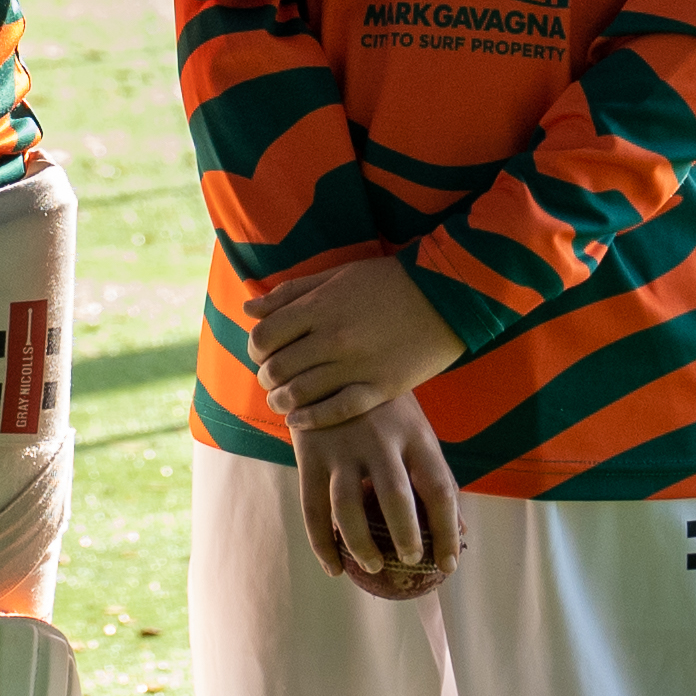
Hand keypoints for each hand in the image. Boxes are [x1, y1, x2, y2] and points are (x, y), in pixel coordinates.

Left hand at [243, 254, 463, 430]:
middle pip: (278, 368)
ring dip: (281, 401)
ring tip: (282, 402)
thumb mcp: (337, 275)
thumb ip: (291, 293)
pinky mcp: (380, 388)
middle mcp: (333, 338)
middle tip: (271, 380)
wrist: (447, 297)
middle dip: (266, 378)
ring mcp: (357, 365)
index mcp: (320, 307)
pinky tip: (299, 421)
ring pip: (301, 393)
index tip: (262, 354)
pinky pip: (335, 411)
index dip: (255, 350)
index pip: (264, 337)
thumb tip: (249, 309)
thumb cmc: (389, 281)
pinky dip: (310, 420)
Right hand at [296, 398, 462, 599]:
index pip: (439, 488)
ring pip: (348, 505)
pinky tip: (334, 567)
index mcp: (415, 434)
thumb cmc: (384, 407)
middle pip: (395, 496)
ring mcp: (342, 447)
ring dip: (360, 544)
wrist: (330, 364)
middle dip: (406, 536)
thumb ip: (434, 474)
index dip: (447, 531)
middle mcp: (380, 440)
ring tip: (373, 566)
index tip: (449, 564)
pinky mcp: (311, 454)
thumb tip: (459, 530)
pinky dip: (322, 543)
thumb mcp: (415, 428)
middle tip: (411, 561)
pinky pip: (313, 507)